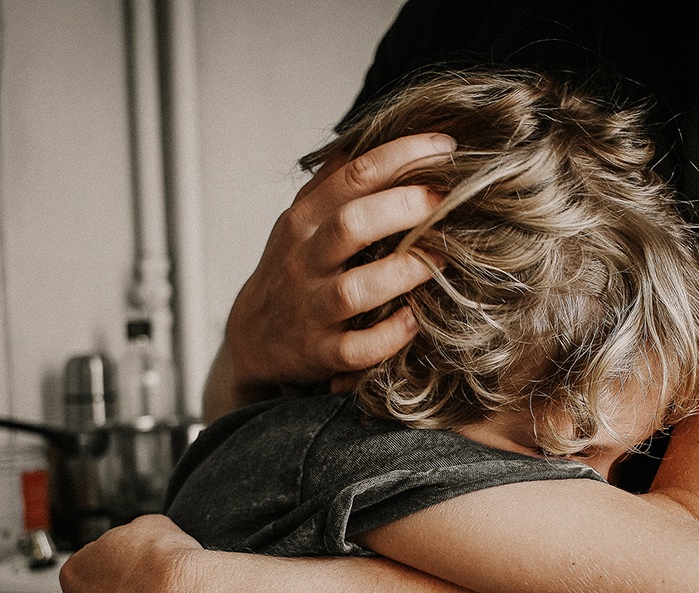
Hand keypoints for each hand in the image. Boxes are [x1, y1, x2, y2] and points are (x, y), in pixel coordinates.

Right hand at [216, 132, 455, 409]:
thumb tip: (386, 132)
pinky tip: (415, 320)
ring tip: (441, 261)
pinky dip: (389, 336)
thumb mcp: (302, 219)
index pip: (352, 175)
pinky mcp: (321, 353)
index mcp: (304, 221)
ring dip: (403, 273)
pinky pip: (358, 349)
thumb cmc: (292, 270)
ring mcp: (313, 310)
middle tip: (445, 200)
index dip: (402, 156)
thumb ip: (337, 180)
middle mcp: (305, 261)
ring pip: (356, 290)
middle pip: (351, 225)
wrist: (252, 339)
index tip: (446, 147)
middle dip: (403, 208)